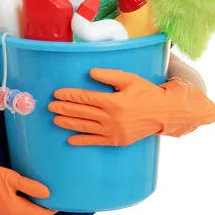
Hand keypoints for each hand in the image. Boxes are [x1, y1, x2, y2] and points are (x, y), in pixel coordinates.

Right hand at [0, 164, 56, 214]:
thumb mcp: (12, 178)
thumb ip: (30, 186)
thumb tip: (48, 193)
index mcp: (16, 210)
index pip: (41, 214)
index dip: (53, 208)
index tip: (62, 197)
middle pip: (35, 214)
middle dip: (46, 205)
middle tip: (56, 191)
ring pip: (27, 213)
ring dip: (37, 204)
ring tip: (46, 191)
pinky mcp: (2, 212)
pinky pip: (20, 210)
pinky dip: (28, 204)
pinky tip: (31, 193)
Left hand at [48, 69, 214, 146]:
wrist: (164, 113)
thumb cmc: (146, 92)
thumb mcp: (129, 79)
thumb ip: (109, 76)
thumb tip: (90, 72)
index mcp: (113, 101)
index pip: (86, 98)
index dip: (70, 96)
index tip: (57, 93)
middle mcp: (112, 118)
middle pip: (82, 113)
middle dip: (64, 109)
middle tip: (50, 106)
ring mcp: (114, 131)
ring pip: (86, 127)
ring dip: (69, 124)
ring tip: (55, 120)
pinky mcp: (117, 141)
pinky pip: (96, 141)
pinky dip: (83, 141)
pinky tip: (70, 140)